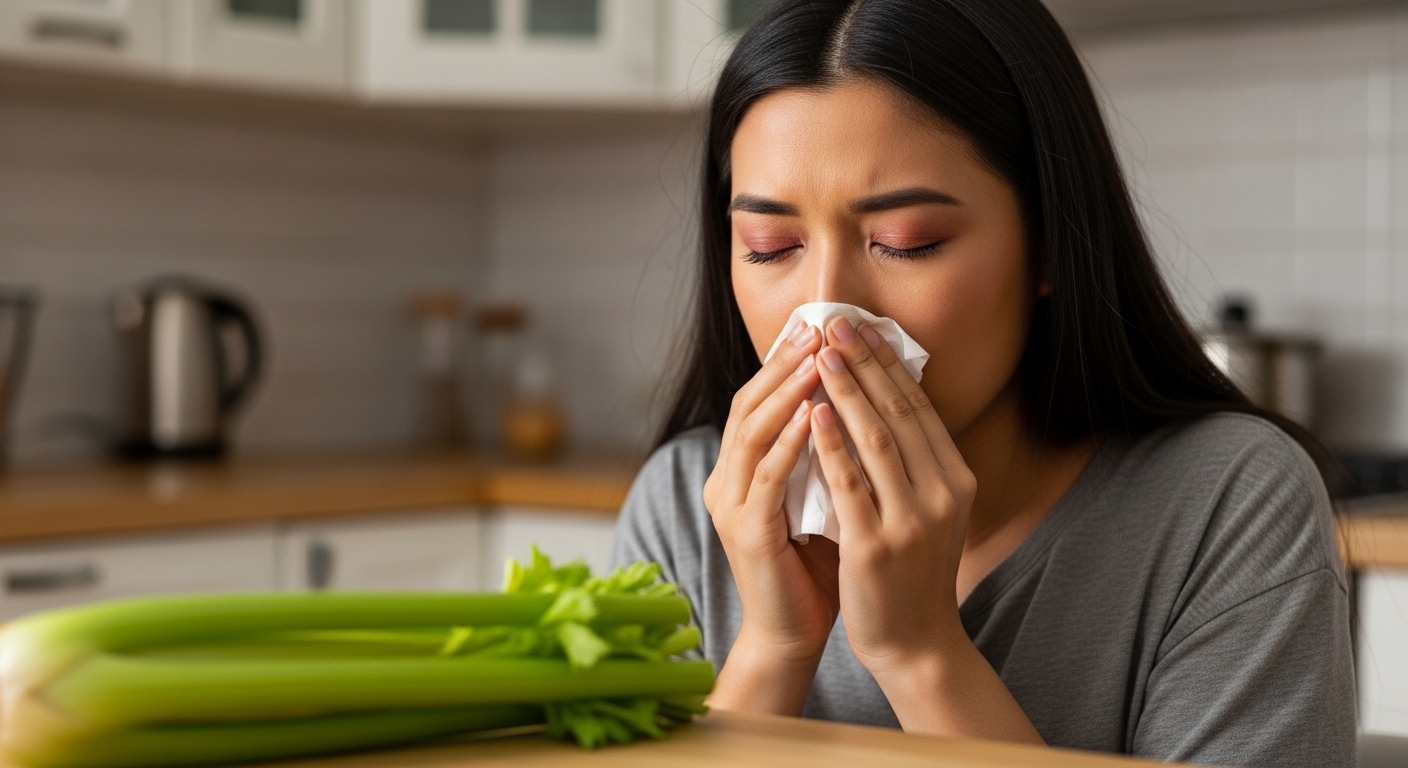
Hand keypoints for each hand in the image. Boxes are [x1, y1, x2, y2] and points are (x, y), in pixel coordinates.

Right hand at [702, 322, 839, 713]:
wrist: (793, 632)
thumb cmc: (813, 566)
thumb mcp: (819, 496)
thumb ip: (824, 454)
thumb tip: (858, 400)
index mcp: (740, 470)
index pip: (759, 400)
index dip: (785, 362)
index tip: (820, 328)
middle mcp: (725, 480)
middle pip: (749, 404)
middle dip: (784, 364)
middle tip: (817, 328)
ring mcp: (730, 504)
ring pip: (754, 431)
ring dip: (787, 391)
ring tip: (818, 359)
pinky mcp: (745, 530)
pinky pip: (768, 474)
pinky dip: (792, 440)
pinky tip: (816, 413)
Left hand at [808, 316, 973, 670]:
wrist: (917, 642)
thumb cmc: (912, 571)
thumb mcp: (929, 509)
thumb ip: (914, 462)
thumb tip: (886, 398)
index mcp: (956, 479)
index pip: (917, 407)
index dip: (887, 363)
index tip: (861, 326)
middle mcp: (942, 493)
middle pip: (898, 413)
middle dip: (864, 362)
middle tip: (836, 322)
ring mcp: (911, 520)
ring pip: (876, 440)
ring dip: (846, 391)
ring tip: (820, 354)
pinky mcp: (876, 545)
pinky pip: (850, 483)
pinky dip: (830, 444)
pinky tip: (812, 413)